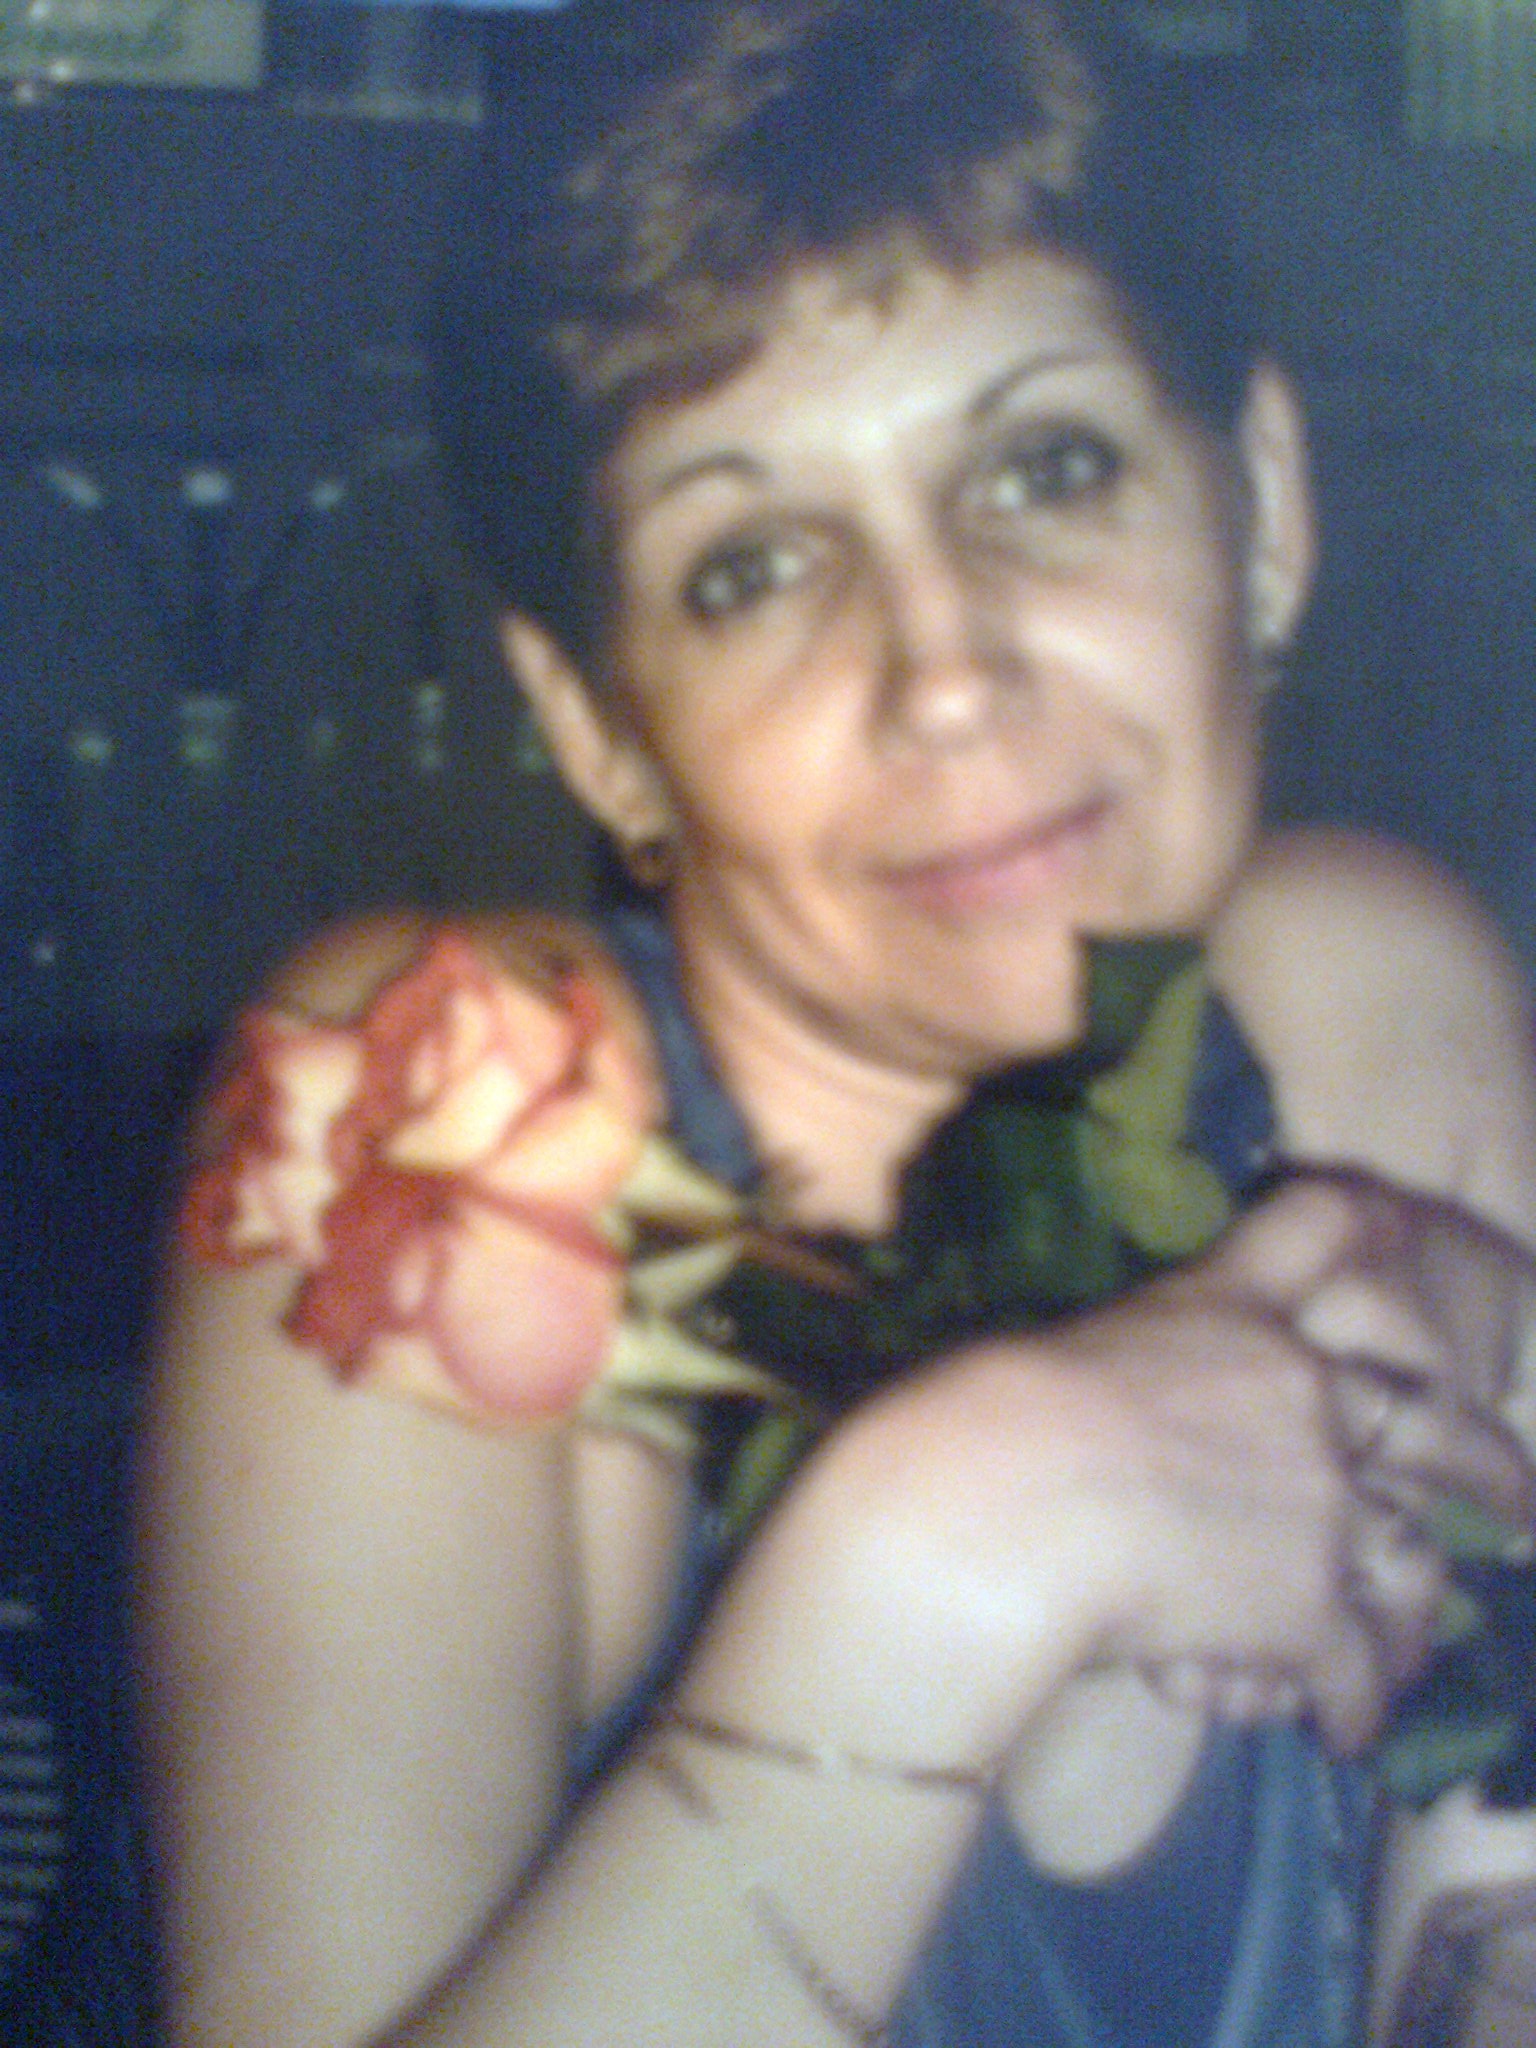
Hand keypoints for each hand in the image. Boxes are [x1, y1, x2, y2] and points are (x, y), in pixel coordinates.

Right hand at [1055, 1171, 1534, 1754]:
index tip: (1389, 1214)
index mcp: (1234, 1309)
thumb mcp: (1076, 1348)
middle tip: (1520, 1503)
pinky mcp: (1311, 1606)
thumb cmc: (1007, 1406)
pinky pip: (1352, 1672)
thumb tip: (1116, 1416)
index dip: (1364, 1216)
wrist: (1016, 1494)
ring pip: (1408, 1567)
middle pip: (1428, 1422)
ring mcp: (1323, 1502)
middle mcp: (1307, 1395)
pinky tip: (1338, 1731)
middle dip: (1485, 1467)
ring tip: (1414, 1650)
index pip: (1317, 1229)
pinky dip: (1349, 1708)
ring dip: (1413, 1619)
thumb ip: (1138, 1371)